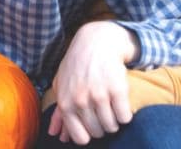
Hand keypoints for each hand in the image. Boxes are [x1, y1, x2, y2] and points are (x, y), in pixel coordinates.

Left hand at [47, 21, 138, 144]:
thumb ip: (59, 112)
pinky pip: (125, 117)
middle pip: (99, 133)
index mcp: (66, 102)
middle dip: (102, 124)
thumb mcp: (62, 85)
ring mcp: (99, 95)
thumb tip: (55, 135)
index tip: (91, 121)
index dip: (88, 132)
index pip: (81, 138)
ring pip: (112, 126)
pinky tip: (119, 99)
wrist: (95, 41)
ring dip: (114, 119)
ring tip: (110, 102)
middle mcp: (81, 101)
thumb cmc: (77, 65)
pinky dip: (125, 112)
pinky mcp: (117, 89)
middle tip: (102, 107)